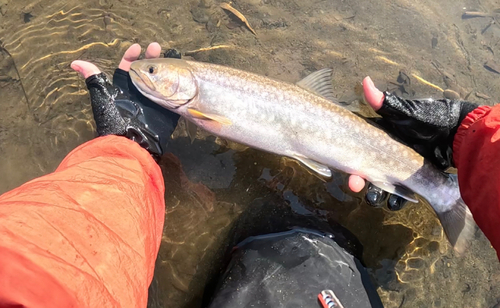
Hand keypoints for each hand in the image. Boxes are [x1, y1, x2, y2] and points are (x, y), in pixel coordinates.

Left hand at [71, 43, 180, 159]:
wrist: (131, 142)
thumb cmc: (114, 118)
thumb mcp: (102, 95)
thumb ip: (93, 77)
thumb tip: (74, 63)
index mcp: (123, 89)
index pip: (128, 68)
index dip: (131, 56)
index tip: (136, 46)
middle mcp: (139, 93)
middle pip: (147, 70)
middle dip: (151, 57)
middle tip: (156, 47)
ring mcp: (154, 101)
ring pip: (161, 80)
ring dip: (166, 67)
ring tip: (172, 54)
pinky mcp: (167, 110)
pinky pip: (174, 94)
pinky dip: (179, 83)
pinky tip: (182, 72)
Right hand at [350, 77, 478, 208]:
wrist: (459, 136)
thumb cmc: (430, 120)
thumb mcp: (404, 112)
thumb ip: (384, 102)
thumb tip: (365, 80)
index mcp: (379, 140)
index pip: (358, 153)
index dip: (350, 164)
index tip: (348, 173)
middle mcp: (385, 156)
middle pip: (365, 173)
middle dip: (358, 181)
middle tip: (356, 185)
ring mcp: (398, 170)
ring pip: (379, 186)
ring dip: (374, 194)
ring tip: (375, 198)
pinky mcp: (413, 181)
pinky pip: (399, 195)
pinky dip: (395, 200)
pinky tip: (393, 202)